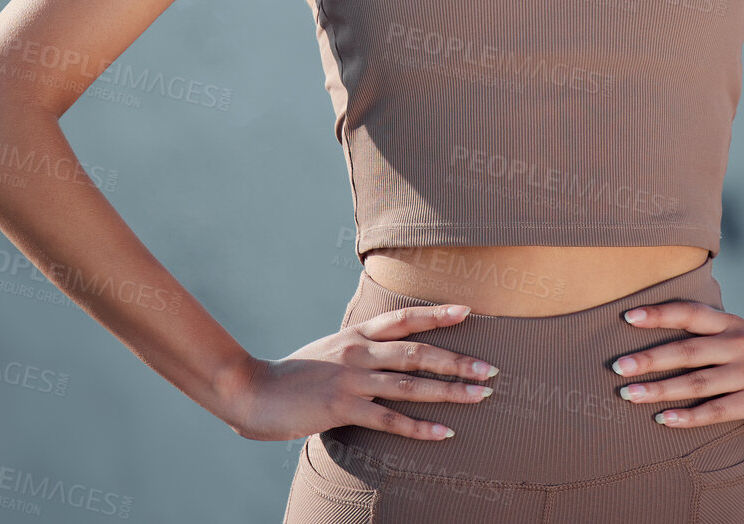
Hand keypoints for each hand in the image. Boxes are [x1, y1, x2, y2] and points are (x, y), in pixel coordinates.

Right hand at [216, 303, 500, 441]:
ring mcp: (352, 379)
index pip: (403, 319)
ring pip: (411, 383)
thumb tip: (383, 353)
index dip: (436, 314)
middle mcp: (358, 352)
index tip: (468, 310)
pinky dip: (420, 427)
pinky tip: (444, 433)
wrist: (252, 390)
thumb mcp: (328, 351)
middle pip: (417, 352)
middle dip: (457, 360)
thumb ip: (357, 350)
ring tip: (481, 395)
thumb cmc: (292, 375)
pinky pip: (390, 419)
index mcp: (356, 335)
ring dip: (450, 390)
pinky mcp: (343, 408)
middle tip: (491, 369)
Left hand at [611, 299, 743, 429]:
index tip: (627, 316)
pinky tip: (665, 421)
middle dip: (648, 358)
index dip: (659, 313)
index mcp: (733, 325)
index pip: (690, 313)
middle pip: (686, 350)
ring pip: (696, 381)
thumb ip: (713, 336)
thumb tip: (669, 339)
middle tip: (615, 367)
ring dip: (659, 389)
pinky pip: (717, 410)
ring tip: (628, 395)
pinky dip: (689, 416)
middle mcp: (737, 345)